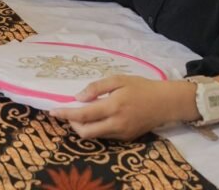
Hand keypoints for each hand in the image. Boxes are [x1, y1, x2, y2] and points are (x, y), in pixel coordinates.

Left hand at [48, 76, 193, 140]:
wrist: (166, 103)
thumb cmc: (141, 87)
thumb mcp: (119, 80)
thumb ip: (97, 87)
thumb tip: (78, 97)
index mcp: (114, 106)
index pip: (83, 115)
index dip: (66, 114)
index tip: (52, 111)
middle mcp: (117, 124)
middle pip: (85, 132)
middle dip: (72, 124)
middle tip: (68, 112)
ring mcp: (122, 133)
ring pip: (94, 136)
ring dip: (83, 126)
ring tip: (82, 113)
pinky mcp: (127, 138)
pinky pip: (105, 136)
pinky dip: (96, 128)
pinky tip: (97, 117)